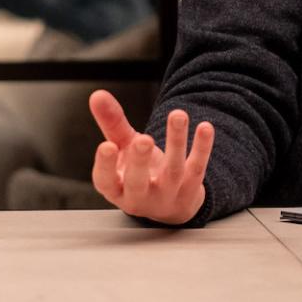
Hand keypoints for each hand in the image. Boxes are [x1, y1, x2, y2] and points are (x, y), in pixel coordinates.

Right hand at [88, 89, 213, 225]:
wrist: (168, 205)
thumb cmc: (138, 173)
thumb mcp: (122, 149)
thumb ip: (111, 124)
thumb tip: (97, 95)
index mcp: (117, 188)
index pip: (106, 181)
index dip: (105, 165)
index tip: (107, 146)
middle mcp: (140, 197)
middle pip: (138, 182)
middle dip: (140, 160)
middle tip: (143, 139)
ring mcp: (167, 196)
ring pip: (172, 170)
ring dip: (176, 141)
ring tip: (178, 115)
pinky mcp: (190, 191)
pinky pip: (197, 168)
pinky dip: (202, 148)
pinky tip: (204, 127)